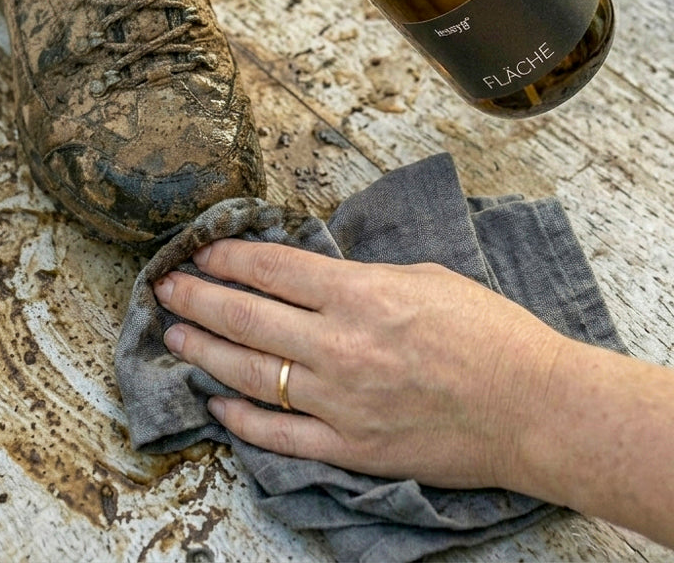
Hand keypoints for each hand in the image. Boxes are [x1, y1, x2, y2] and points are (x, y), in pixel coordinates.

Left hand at [152, 237, 562, 491]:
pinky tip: (216, 401)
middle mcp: (340, 345)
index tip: (201, 253)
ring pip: (251, 373)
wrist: (535, 407)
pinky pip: (280, 434)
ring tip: (174, 337)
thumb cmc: (489, 332)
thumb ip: (359, 276)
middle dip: (197, 299)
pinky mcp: (351, 447)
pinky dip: (242, 417)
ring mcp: (341, 401)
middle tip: (164, 290)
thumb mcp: (422, 277)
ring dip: (205, 352)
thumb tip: (311, 274)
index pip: (271, 268)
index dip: (227, 258)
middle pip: (246, 317)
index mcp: (360, 293)